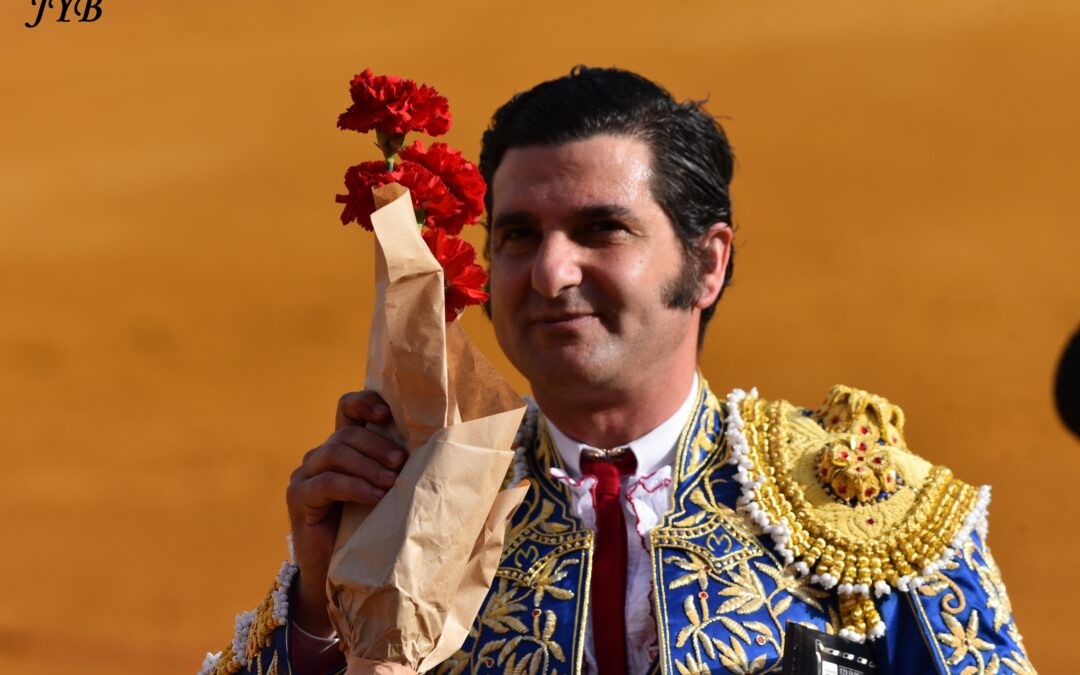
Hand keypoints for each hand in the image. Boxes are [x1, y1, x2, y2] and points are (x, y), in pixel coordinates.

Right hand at [286, 391, 404, 635]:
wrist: (340, 573)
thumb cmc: (371, 531)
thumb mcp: (388, 495)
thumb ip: (400, 471)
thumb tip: (444, 453)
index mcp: (344, 448)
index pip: (347, 409)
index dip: (365, 403)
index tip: (387, 415)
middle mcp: (321, 455)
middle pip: (346, 433)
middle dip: (377, 444)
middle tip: (402, 462)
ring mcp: (306, 474)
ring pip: (335, 453)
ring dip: (367, 466)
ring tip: (391, 483)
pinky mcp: (298, 497)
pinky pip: (326, 482)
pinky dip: (354, 487)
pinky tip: (374, 498)